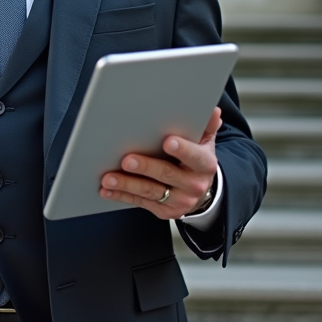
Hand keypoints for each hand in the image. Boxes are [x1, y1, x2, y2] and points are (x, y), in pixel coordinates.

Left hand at [99, 107, 221, 219]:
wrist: (201, 191)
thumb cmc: (196, 160)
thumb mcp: (205, 142)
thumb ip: (206, 126)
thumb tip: (213, 111)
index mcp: (204, 165)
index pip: (194, 156)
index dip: (182, 150)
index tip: (167, 141)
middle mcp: (193, 185)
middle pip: (167, 174)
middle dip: (145, 167)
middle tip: (126, 159)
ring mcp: (179, 201)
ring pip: (150, 192)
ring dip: (127, 185)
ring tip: (108, 177)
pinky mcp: (164, 211)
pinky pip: (141, 203)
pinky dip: (122, 196)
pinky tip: (107, 190)